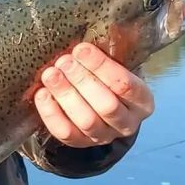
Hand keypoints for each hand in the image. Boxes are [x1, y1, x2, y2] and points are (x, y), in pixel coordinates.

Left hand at [34, 42, 153, 147]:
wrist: (103, 107)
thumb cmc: (110, 79)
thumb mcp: (118, 66)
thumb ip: (109, 56)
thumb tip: (85, 41)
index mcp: (142, 101)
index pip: (125, 85)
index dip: (101, 66)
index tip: (81, 49)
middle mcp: (127, 123)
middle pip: (106, 105)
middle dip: (82, 80)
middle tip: (64, 61)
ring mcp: (104, 136)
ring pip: (85, 120)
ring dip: (65, 95)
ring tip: (50, 74)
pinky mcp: (80, 143)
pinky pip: (65, 132)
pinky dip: (51, 112)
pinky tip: (42, 94)